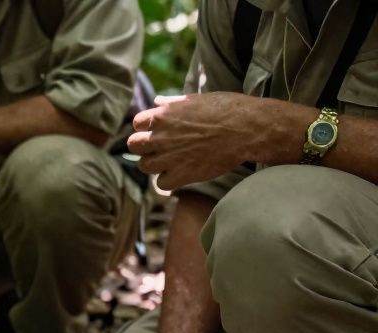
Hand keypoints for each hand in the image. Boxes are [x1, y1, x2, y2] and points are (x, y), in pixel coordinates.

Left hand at [129, 93, 264, 190]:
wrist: (248, 129)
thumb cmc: (227, 109)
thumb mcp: (197, 99)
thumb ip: (173, 103)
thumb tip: (156, 101)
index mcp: (163, 115)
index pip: (137, 123)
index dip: (145, 128)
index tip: (156, 131)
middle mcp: (161, 136)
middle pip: (134, 145)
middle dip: (144, 147)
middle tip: (160, 149)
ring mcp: (169, 157)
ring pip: (145, 166)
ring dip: (154, 165)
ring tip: (170, 161)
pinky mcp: (182, 174)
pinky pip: (161, 184)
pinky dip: (168, 181)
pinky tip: (180, 173)